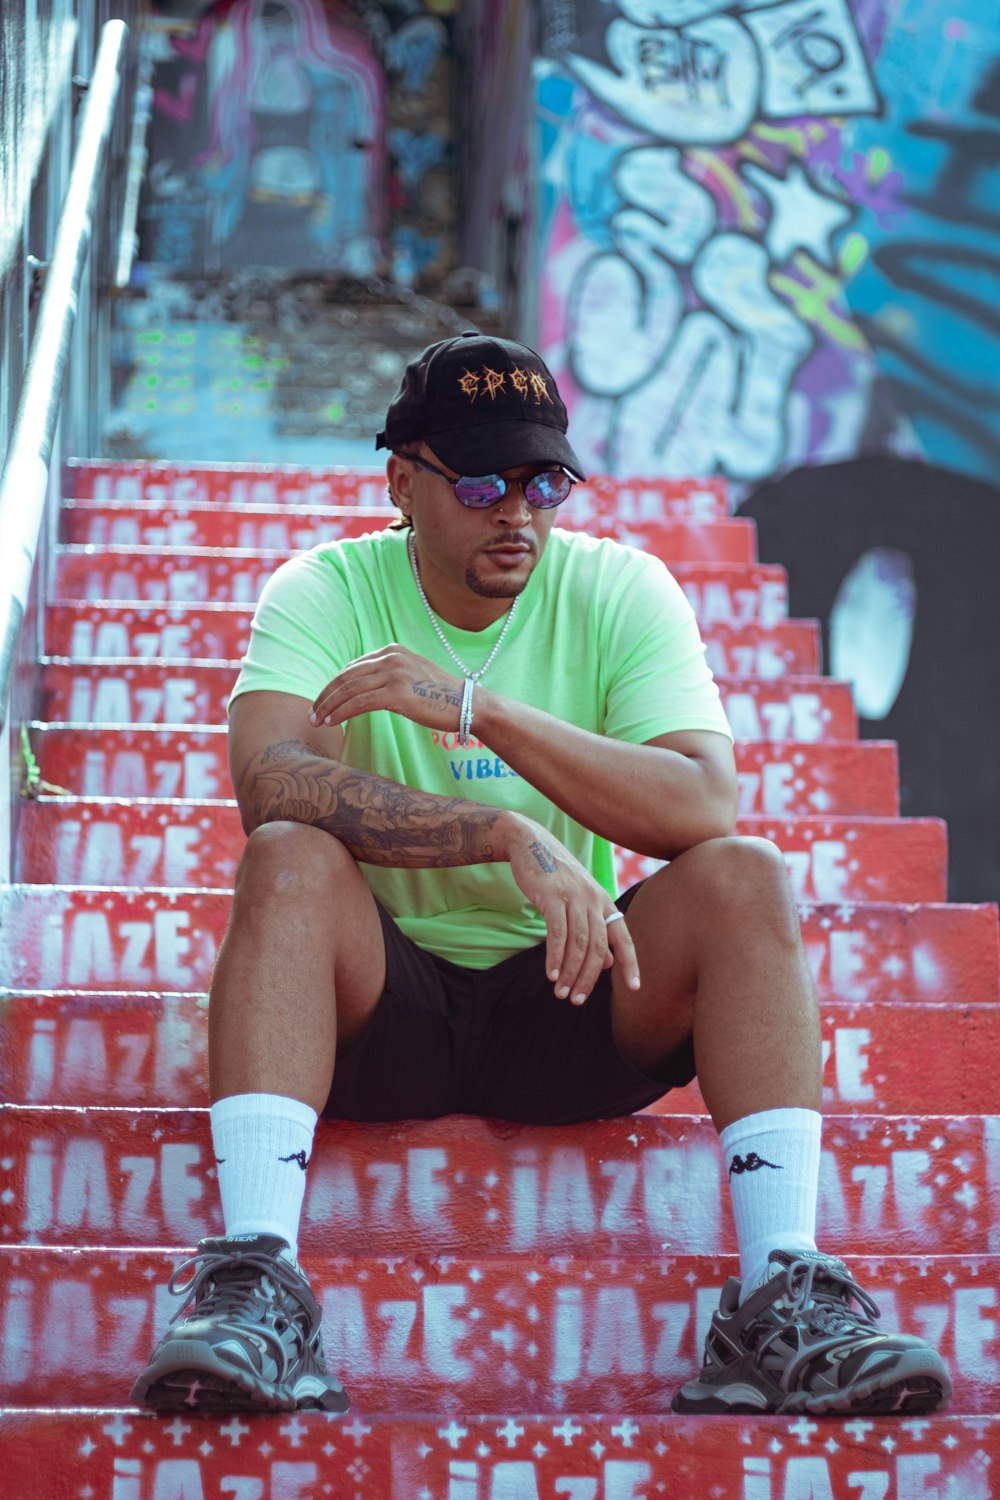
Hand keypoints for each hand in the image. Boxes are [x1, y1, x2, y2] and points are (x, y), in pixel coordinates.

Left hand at [309, 646, 463, 733]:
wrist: (467, 704)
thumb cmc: (440, 696)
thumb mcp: (411, 675)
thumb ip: (388, 676)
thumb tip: (362, 690)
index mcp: (392, 650)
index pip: (352, 667)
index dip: (334, 685)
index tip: (323, 701)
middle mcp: (390, 657)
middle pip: (345, 676)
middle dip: (325, 696)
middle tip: (312, 712)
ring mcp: (393, 673)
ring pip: (348, 689)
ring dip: (328, 706)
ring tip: (317, 720)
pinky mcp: (396, 693)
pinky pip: (358, 702)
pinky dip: (341, 713)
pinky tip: (331, 722)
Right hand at [501, 815, 640, 1003]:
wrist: (531, 844)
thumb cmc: (556, 877)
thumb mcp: (580, 902)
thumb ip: (595, 931)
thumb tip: (609, 963)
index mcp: (605, 903)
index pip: (623, 938)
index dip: (630, 963)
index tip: (635, 988)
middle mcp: (594, 900)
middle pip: (599, 947)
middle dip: (589, 978)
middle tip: (577, 1000)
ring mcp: (574, 897)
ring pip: (578, 944)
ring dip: (570, 972)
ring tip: (561, 992)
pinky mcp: (552, 896)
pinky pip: (557, 933)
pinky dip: (555, 956)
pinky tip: (551, 973)